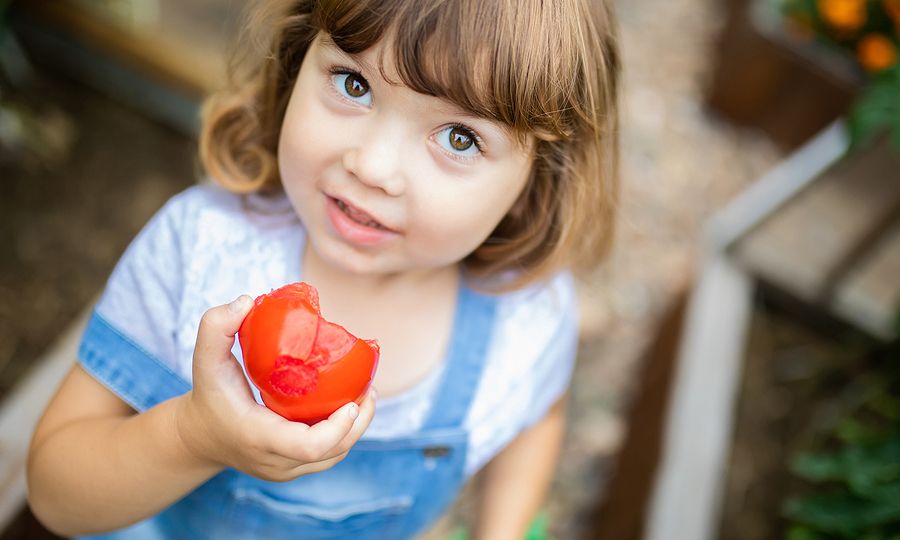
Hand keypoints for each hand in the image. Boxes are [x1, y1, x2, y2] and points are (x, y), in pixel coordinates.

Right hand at [174, 295, 375, 481]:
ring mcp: (283, 470)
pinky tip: (350, 406)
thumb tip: (247, 301)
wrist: (198, 437)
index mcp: (258, 437)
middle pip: (332, 452)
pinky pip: (327, 456)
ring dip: (356, 429)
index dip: (339, 427)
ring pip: (334, 456)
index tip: (353, 400)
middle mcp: (274, 461)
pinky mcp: (290, 469)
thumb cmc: (208, 393)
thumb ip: (216, 326)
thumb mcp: (204, 359)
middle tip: (369, 388)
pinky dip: (343, 434)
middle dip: (360, 423)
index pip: (309, 445)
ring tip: (366, 394)